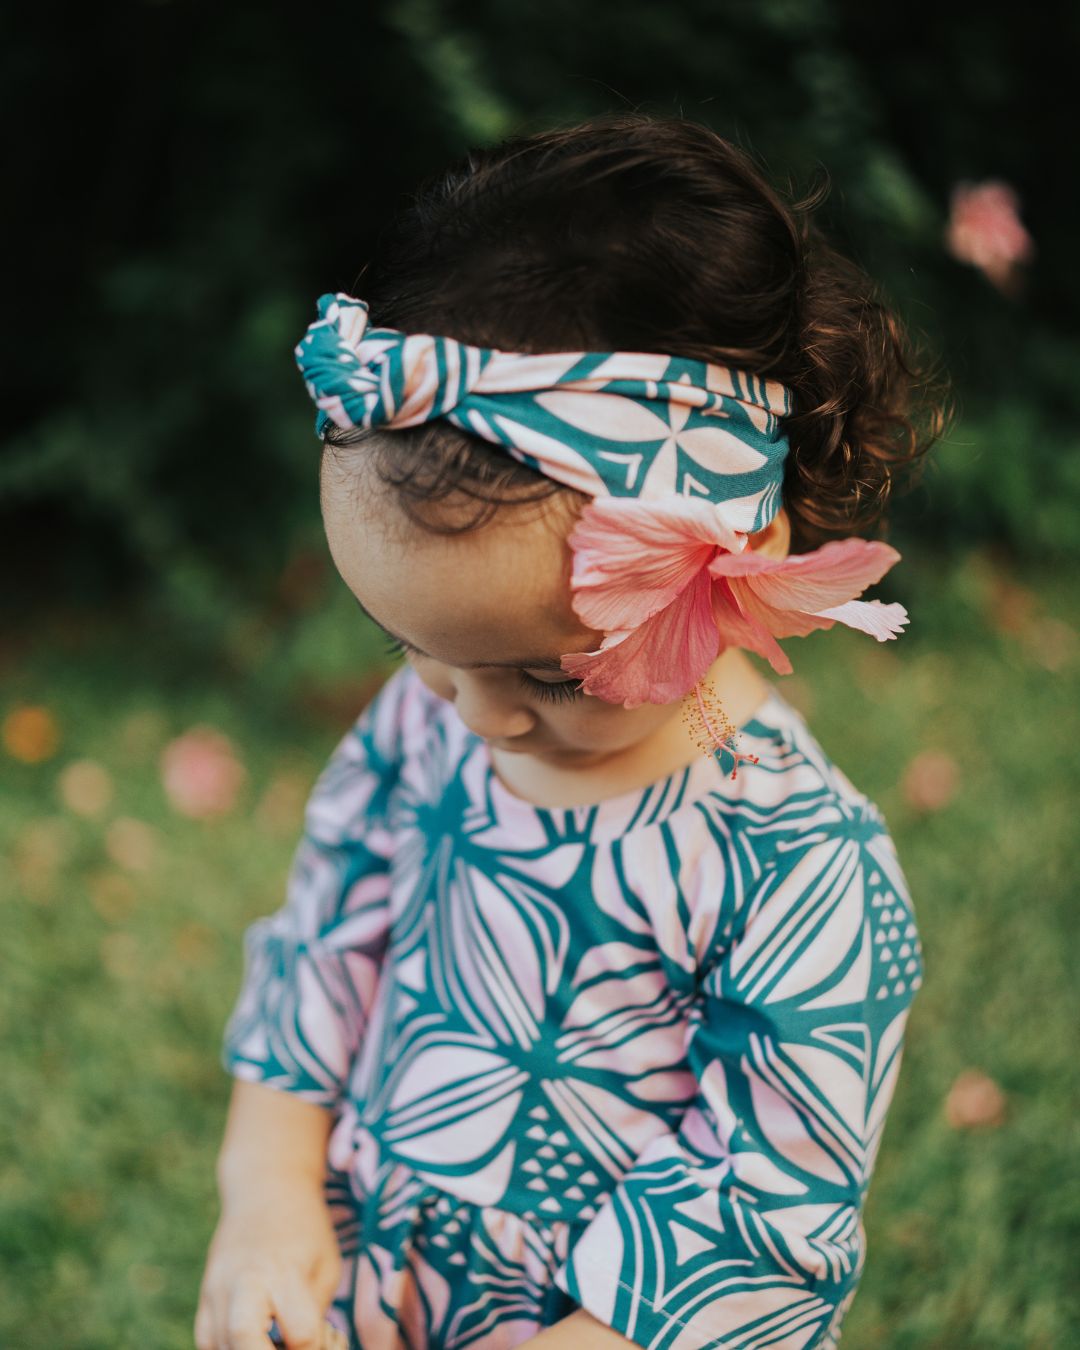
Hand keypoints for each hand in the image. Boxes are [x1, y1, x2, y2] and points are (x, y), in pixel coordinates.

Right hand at [194, 1173, 342, 1349]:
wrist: (264, 1188)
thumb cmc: (304, 1229)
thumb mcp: (326, 1264)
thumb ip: (316, 1312)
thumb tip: (304, 1349)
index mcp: (284, 1270)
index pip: (301, 1332)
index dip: (317, 1346)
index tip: (324, 1337)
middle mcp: (244, 1281)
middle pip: (242, 1339)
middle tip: (287, 1347)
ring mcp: (216, 1289)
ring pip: (220, 1346)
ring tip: (272, 1340)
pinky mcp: (203, 1295)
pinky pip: (206, 1341)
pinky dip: (227, 1349)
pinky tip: (251, 1341)